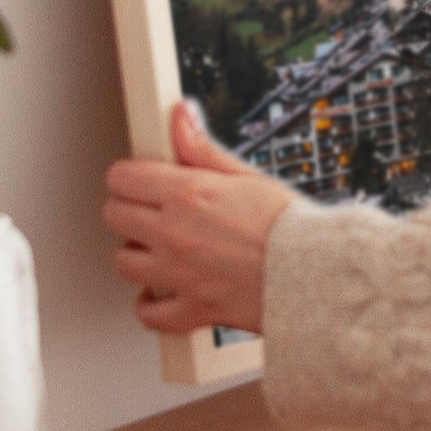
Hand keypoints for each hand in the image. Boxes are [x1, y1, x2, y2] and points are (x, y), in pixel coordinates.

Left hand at [102, 100, 296, 336]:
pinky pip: (148, 314)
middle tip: (151, 210)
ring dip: (137, 254)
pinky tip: (162, 291)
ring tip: (160, 248)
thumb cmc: (289, 225)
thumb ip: (202, 148)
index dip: (130, 175)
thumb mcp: (245, 175)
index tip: (140, 179)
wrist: (315, 274)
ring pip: (123, 263)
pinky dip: (151, 305)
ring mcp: (179, 274)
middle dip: (129, 209)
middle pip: (114, 216)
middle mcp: (175, 233)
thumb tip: (180, 117)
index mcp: (188, 194)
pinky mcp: (191, 308)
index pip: (123, 177)